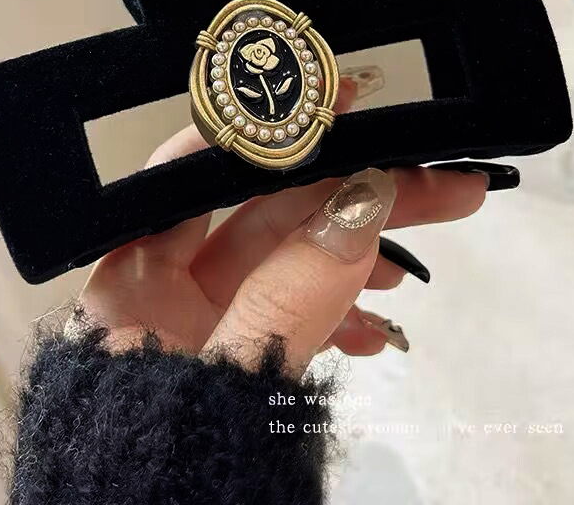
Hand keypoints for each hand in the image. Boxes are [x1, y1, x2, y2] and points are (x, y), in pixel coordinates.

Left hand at [78, 79, 486, 375]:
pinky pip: (294, 317)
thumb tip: (362, 204)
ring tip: (415, 267)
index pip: (201, 171)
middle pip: (269, 215)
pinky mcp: (239, 358)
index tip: (340, 105)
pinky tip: (378, 332)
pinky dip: (338, 316)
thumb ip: (292, 294)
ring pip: (292, 264)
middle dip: (352, 196)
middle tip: (438, 182)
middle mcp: (168, 288)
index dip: (272, 133)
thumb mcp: (230, 375)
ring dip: (355, 258)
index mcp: (135, 275)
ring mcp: (209, 323)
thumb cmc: (155, 472)